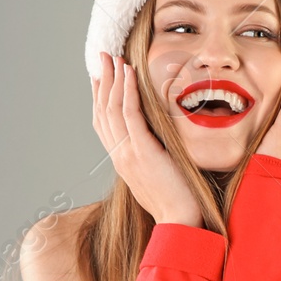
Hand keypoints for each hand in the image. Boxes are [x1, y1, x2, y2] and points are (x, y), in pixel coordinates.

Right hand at [92, 52, 202, 226]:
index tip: (101, 77)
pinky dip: (128, 91)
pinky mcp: (142, 152)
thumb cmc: (178, 202)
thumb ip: (154, 157)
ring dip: (113, 79)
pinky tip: (128, 74)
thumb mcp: (160, 175)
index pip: (103, 123)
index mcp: (122, 161)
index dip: (100, 97)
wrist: (180, 222)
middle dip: (102, 81)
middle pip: (102, 111)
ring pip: (112, 109)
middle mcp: (119, 156)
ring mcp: (127, 154)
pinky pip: (130, 115)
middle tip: (102, 58)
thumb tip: (159, 142)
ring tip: (113, 58)